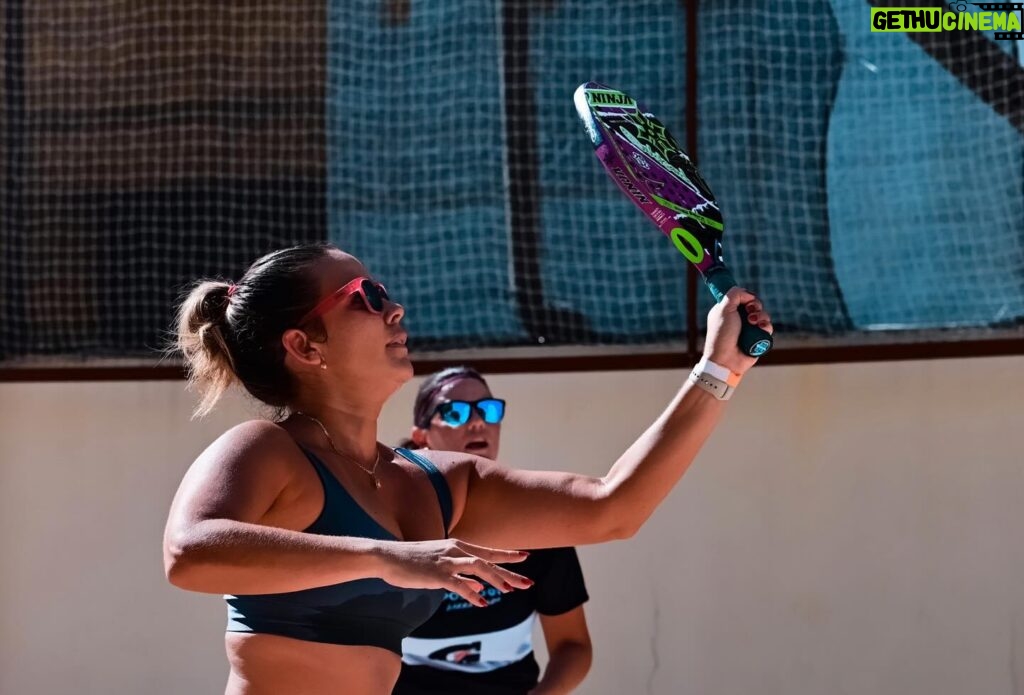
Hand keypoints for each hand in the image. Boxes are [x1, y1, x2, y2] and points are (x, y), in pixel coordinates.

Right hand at [378, 538, 532, 606]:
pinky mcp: (436, 574)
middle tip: (528, 582)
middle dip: (510, 571)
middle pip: (489, 560)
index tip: (525, 557)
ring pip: (478, 568)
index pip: (488, 551)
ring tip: (510, 590)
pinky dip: (472, 593)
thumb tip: (479, 585)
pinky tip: (482, 603)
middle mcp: (455, 551)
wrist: (388, 556)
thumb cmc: (413, 561)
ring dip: (495, 579)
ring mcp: (446, 562)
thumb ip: (462, 575)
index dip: (507, 555)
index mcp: (457, 547)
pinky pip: (458, 584)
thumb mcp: (441, 565)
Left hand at [703, 287, 773, 375]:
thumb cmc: (722, 335)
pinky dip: (766, 326)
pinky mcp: (758, 338)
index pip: (743, 297)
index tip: (745, 301)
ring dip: (761, 316)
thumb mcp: (723, 309)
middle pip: (755, 304)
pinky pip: (767, 327)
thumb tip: (749, 294)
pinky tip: (761, 328)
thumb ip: (734, 294)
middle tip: (749, 312)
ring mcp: (749, 328)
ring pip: (763, 315)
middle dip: (755, 305)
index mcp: (728, 310)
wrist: (726, 359)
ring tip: (753, 322)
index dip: (747, 297)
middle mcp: (739, 318)